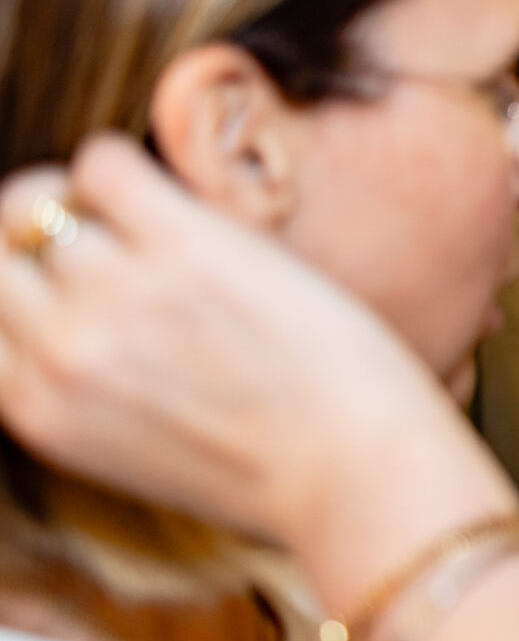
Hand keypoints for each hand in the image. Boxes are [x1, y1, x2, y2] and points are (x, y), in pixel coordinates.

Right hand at [0, 136, 514, 593]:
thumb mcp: (134, 450)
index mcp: (39, 409)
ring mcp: (115, 295)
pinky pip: (104, 162)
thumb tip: (67, 318)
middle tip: (101, 242)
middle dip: (33, 239)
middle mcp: (59, 352)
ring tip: (146, 225)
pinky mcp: (182, 245)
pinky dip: (120, 165)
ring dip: (84, 202)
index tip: (59, 287)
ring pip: (43, 203)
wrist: (362, 478)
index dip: (19, 291)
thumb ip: (82, 390)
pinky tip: (172, 201)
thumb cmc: (275, 469)